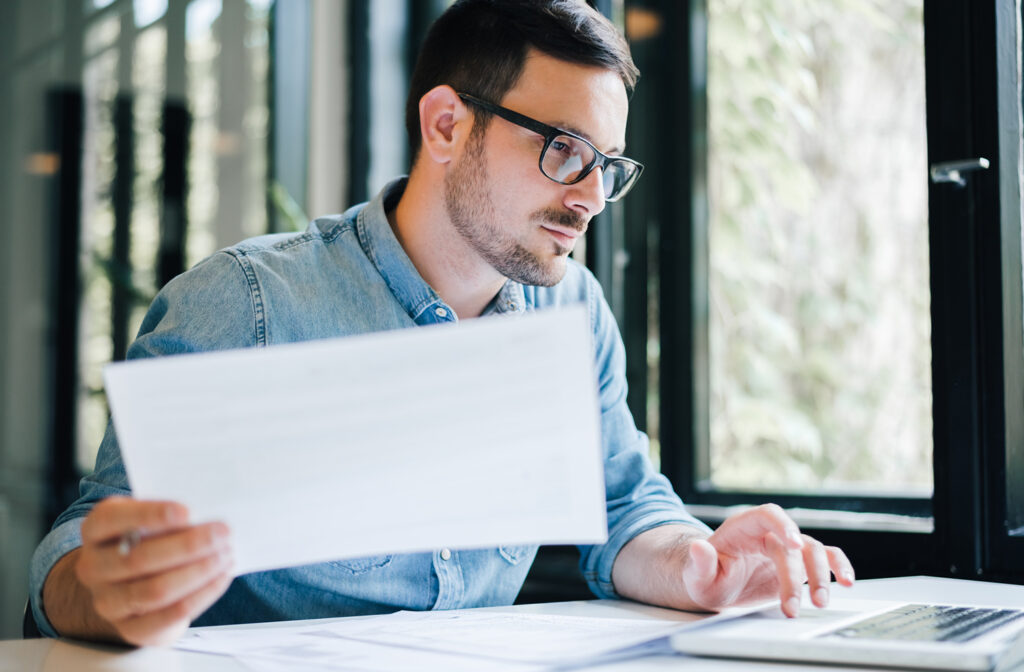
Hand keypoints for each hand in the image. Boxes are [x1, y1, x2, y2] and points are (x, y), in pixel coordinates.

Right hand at [72, 497, 232, 644]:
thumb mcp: (148, 520)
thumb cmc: (147, 540)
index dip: (149, 515)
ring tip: (226, 555)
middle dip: (188, 545)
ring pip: (156, 590)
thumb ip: (168, 515)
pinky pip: (168, 616)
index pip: (111, 519)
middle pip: (139, 558)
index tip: (187, 511)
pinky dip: (201, 595)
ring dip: (198, 571)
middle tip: (223, 533)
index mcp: (94, 530)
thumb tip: (206, 514)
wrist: (131, 585)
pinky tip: (221, 577)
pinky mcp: (131, 628)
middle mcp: (93, 567)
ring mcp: (108, 602)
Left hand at [681, 504, 853, 617]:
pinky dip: (838, 567)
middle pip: (792, 544)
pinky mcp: (798, 564)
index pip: (768, 515)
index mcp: (743, 527)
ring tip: (819, 602)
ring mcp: (786, 548)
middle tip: (793, 606)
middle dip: (796, 576)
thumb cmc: (706, 577)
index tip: (794, 544)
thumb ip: (700, 563)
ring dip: (820, 576)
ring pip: (813, 551)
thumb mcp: (697, 576)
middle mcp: (768, 533)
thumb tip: (698, 547)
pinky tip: (847, 581)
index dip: (783, 525)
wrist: (716, 586)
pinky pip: (825, 558)